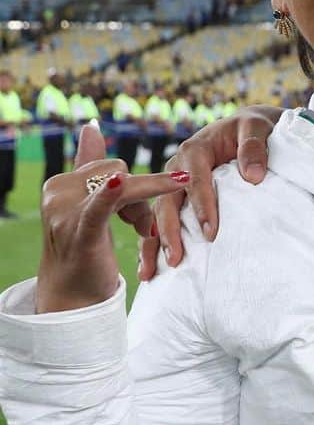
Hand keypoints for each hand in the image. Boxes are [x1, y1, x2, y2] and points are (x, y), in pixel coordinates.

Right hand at [37, 123, 190, 312]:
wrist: (72, 298)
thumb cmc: (85, 248)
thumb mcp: (89, 203)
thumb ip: (88, 165)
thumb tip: (91, 126)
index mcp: (61, 183)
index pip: (109, 166)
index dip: (132, 186)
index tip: (134, 212)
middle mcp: (58, 192)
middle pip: (120, 173)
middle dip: (141, 198)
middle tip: (142, 227)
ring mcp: (65, 213)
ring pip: (124, 187)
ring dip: (142, 212)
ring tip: (144, 233)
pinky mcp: (80, 232)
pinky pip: (99, 208)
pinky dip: (109, 195)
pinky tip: (117, 183)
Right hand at [141, 105, 282, 280]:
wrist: (245, 129)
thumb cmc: (252, 129)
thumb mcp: (256, 128)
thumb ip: (254, 147)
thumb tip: (253, 176)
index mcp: (195, 149)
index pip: (196, 181)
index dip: (202, 207)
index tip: (211, 233)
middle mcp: (177, 168)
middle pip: (168, 202)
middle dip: (170, 231)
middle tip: (176, 260)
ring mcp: (171, 184)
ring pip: (158, 214)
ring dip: (154, 243)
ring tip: (151, 272)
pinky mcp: (175, 197)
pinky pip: (160, 220)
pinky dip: (153, 243)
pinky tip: (149, 268)